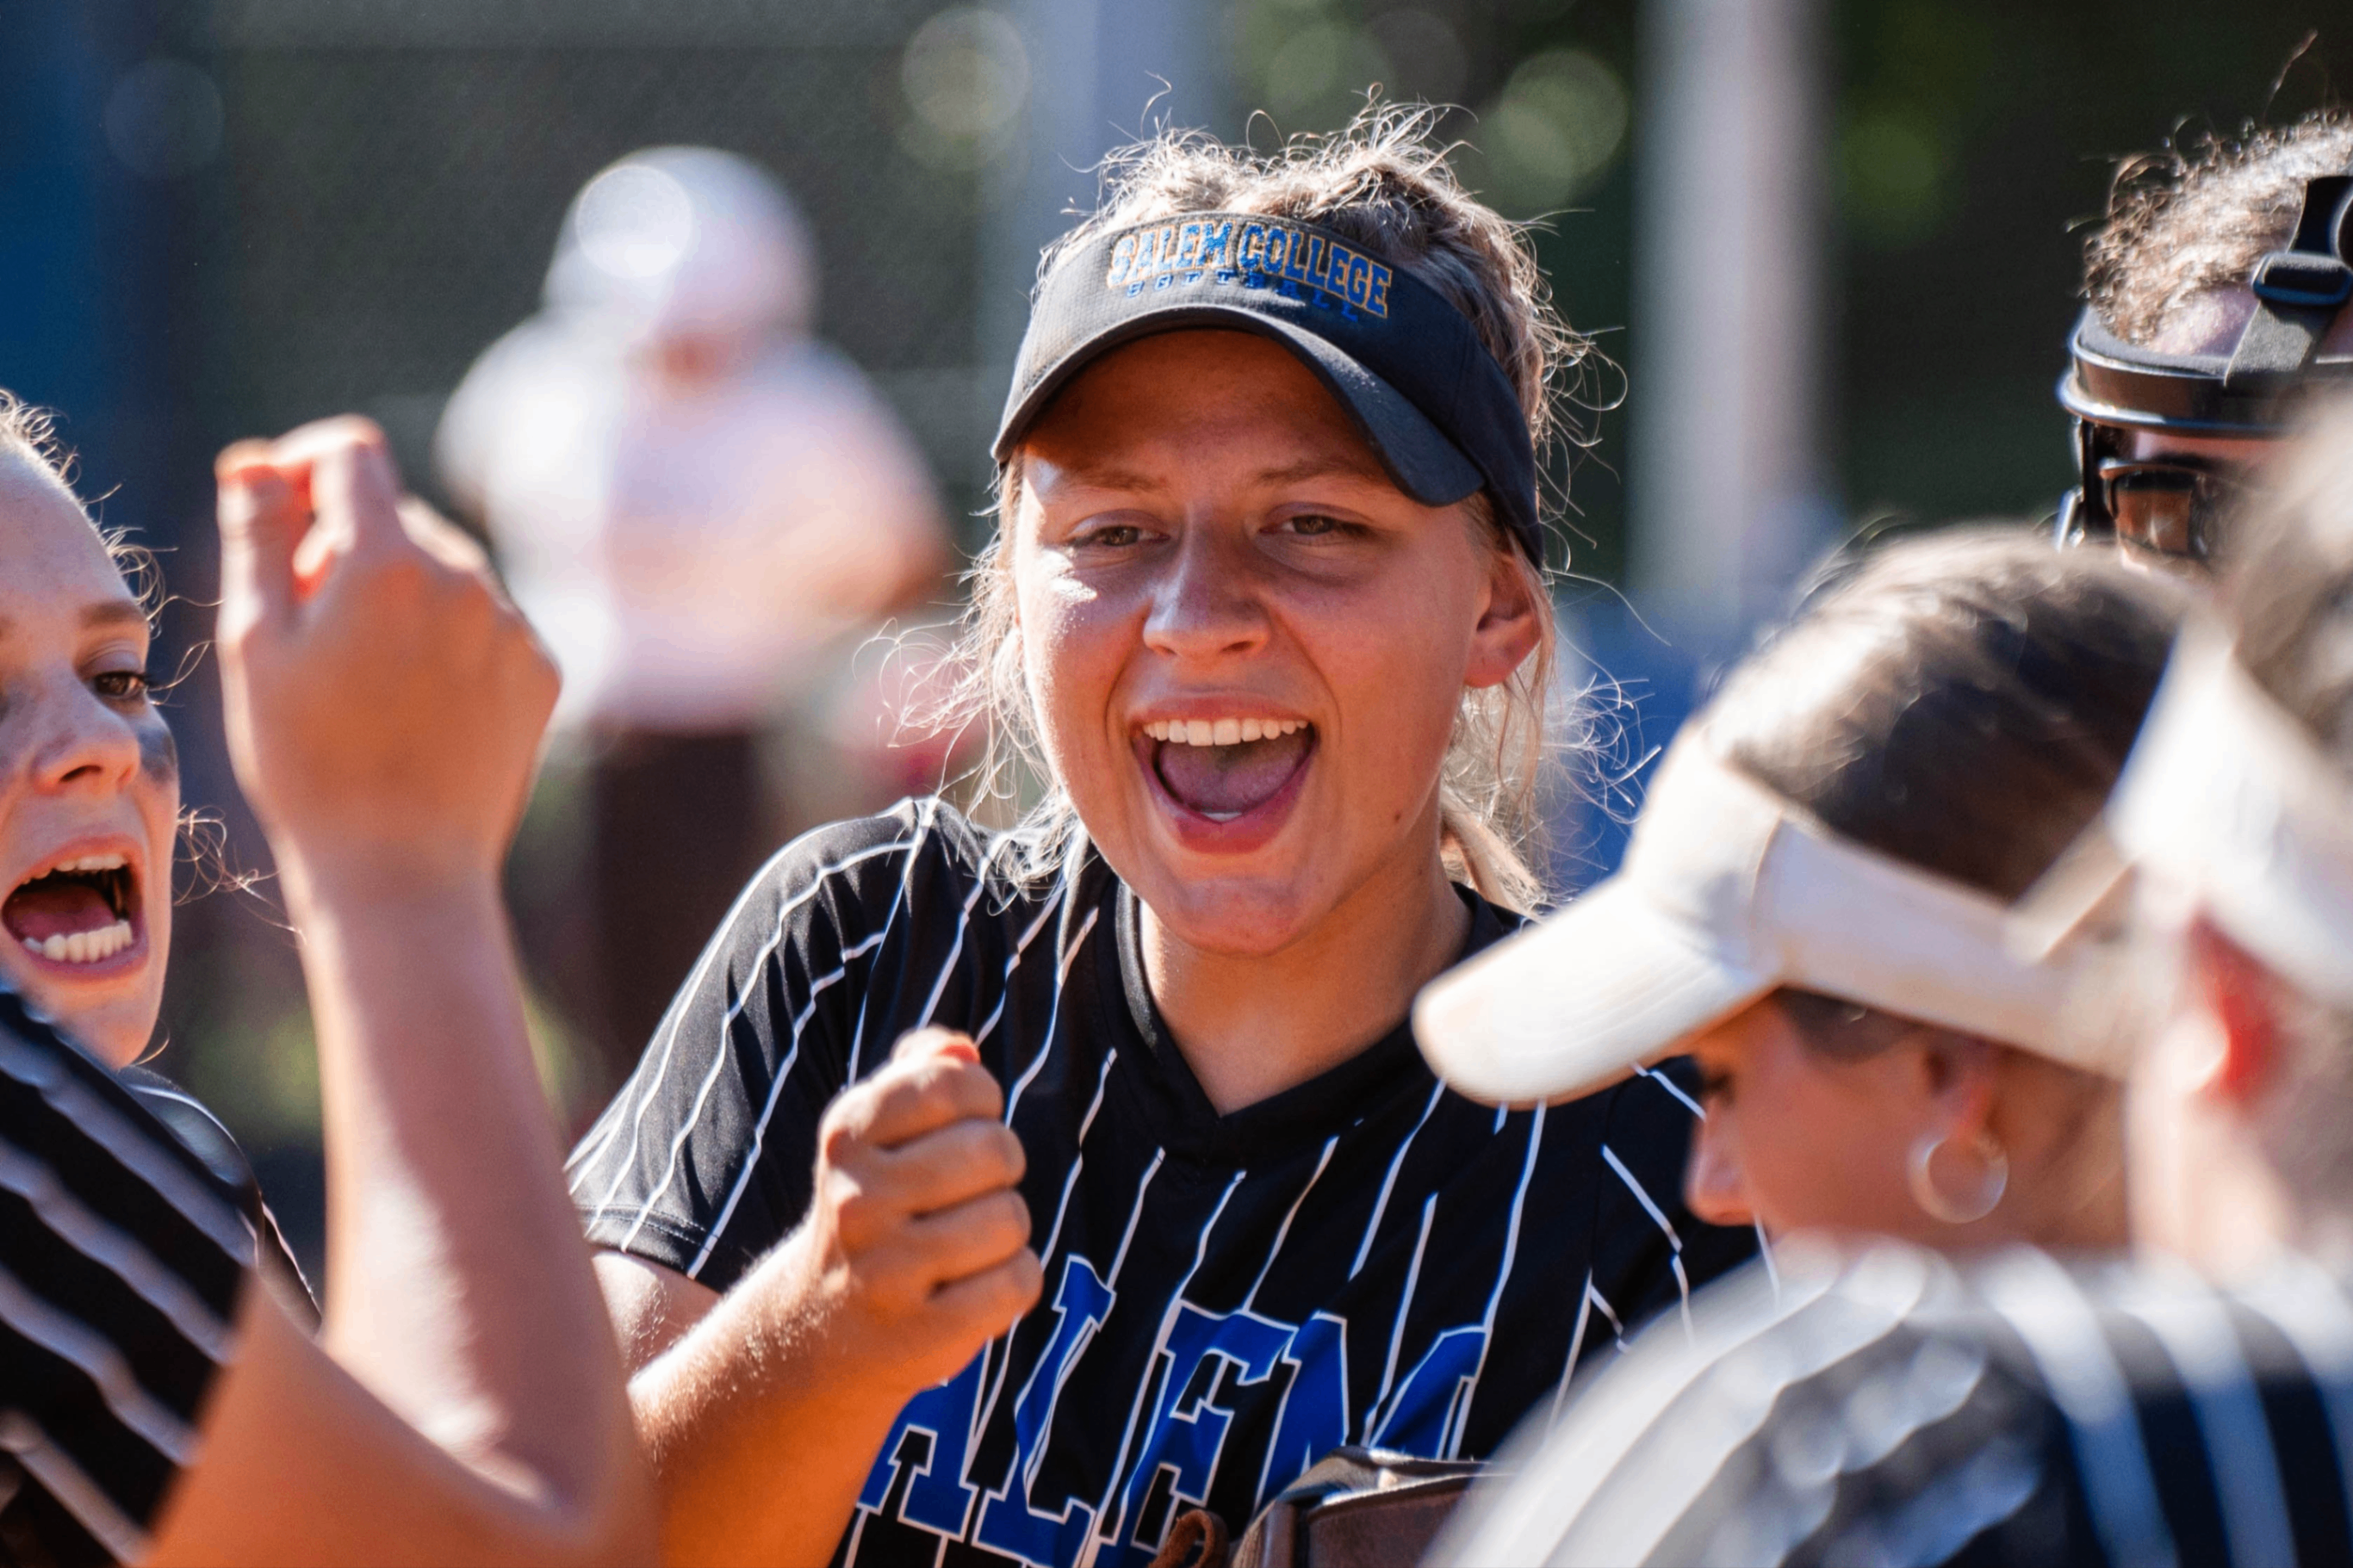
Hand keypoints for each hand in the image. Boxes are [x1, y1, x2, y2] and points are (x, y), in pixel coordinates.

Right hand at [214, 417, 557, 895]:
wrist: (401, 868)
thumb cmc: (308, 761)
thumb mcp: (255, 643)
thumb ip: (258, 536)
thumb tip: (256, 461)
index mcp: (390, 560)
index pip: (352, 454)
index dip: (305, 465)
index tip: (278, 510)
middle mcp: (467, 578)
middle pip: (397, 519)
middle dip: (345, 549)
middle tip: (306, 631)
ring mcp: (512, 625)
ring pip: (446, 573)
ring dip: (400, 598)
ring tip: (361, 682)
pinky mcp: (541, 669)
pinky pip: (486, 624)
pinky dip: (448, 642)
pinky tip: (415, 708)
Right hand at [787, 1029, 1040, 1393]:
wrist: (817, 1329)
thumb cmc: (874, 1208)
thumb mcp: (876, 1131)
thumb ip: (922, 1070)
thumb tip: (962, 1049)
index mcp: (846, 1136)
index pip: (956, 1082)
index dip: (981, 1101)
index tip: (962, 1126)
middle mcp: (857, 1200)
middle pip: (995, 1150)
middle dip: (1000, 1167)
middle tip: (968, 1192)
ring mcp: (885, 1272)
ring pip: (1011, 1218)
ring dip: (1006, 1229)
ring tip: (966, 1243)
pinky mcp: (921, 1335)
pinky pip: (1018, 1282)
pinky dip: (1014, 1281)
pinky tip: (974, 1286)